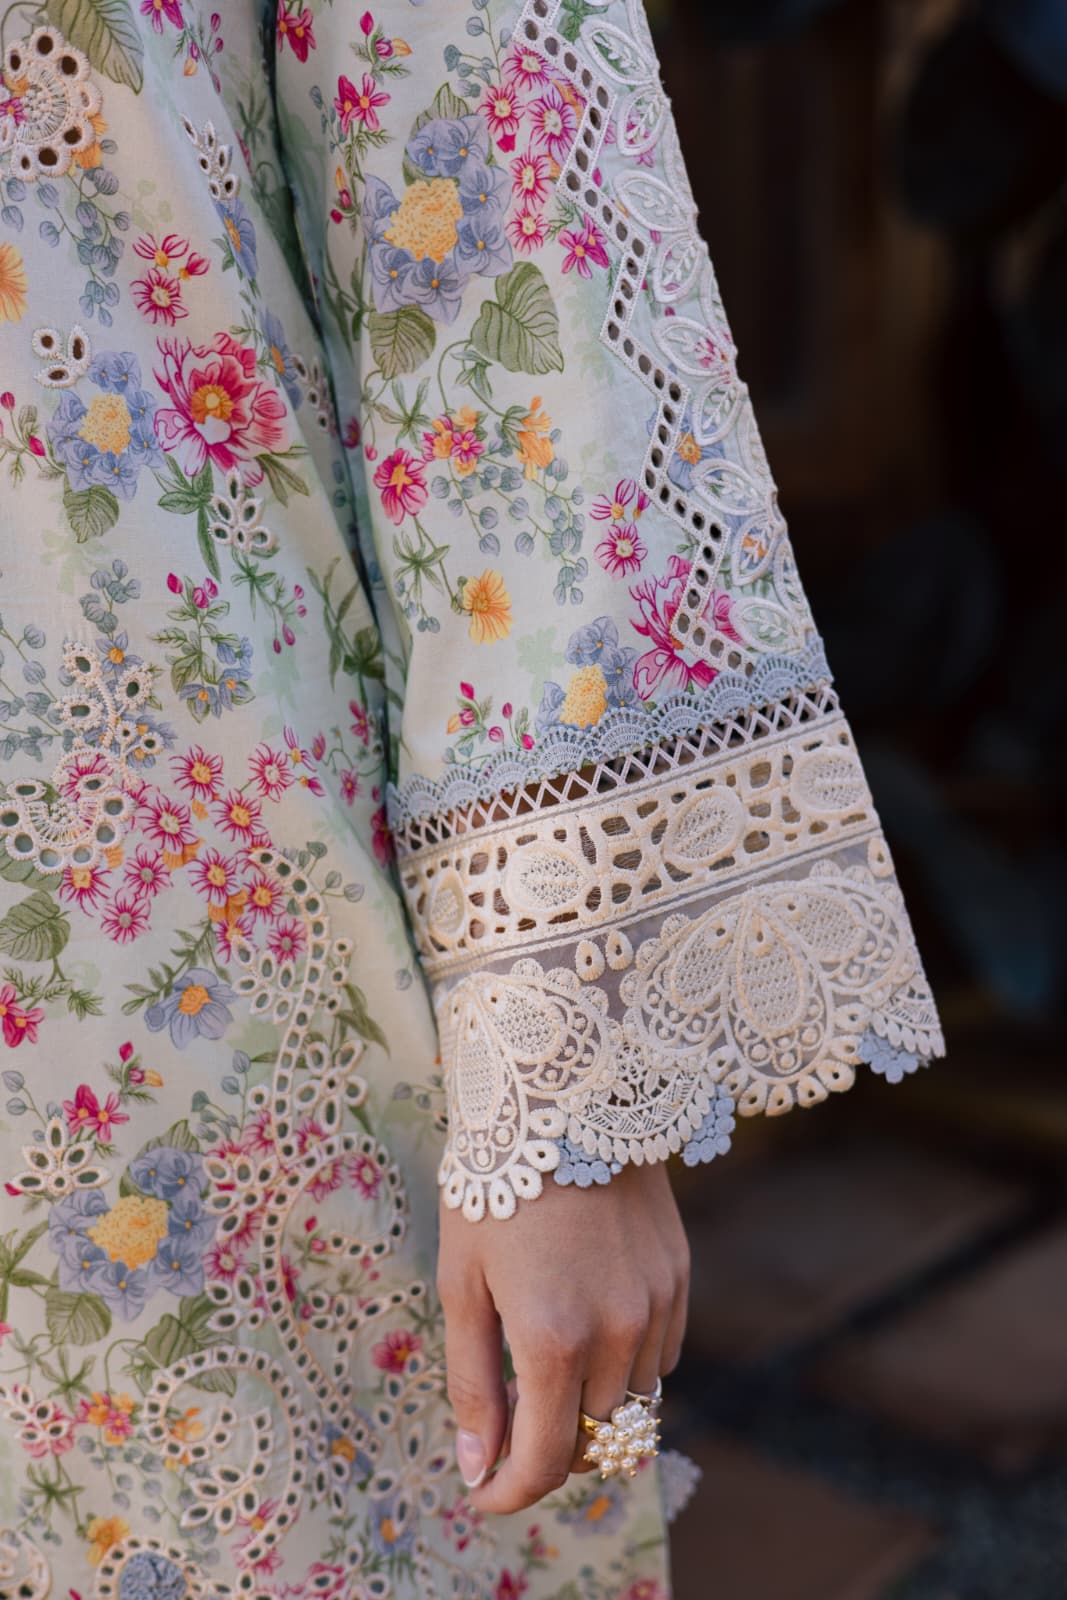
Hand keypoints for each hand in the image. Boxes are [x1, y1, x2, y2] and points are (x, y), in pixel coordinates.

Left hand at [436, 1160, 689, 1513]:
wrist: (568, 1099)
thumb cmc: (498, 1186)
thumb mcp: (463, 1282)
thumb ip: (473, 1380)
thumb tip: (479, 1464)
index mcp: (554, 1338)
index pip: (546, 1461)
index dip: (511, 1492)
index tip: (484, 1492)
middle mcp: (618, 1333)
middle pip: (593, 1443)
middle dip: (547, 1452)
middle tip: (507, 1423)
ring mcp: (657, 1307)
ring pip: (631, 1407)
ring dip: (589, 1414)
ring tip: (545, 1376)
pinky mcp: (679, 1280)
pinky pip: (659, 1359)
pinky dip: (623, 1371)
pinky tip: (588, 1334)